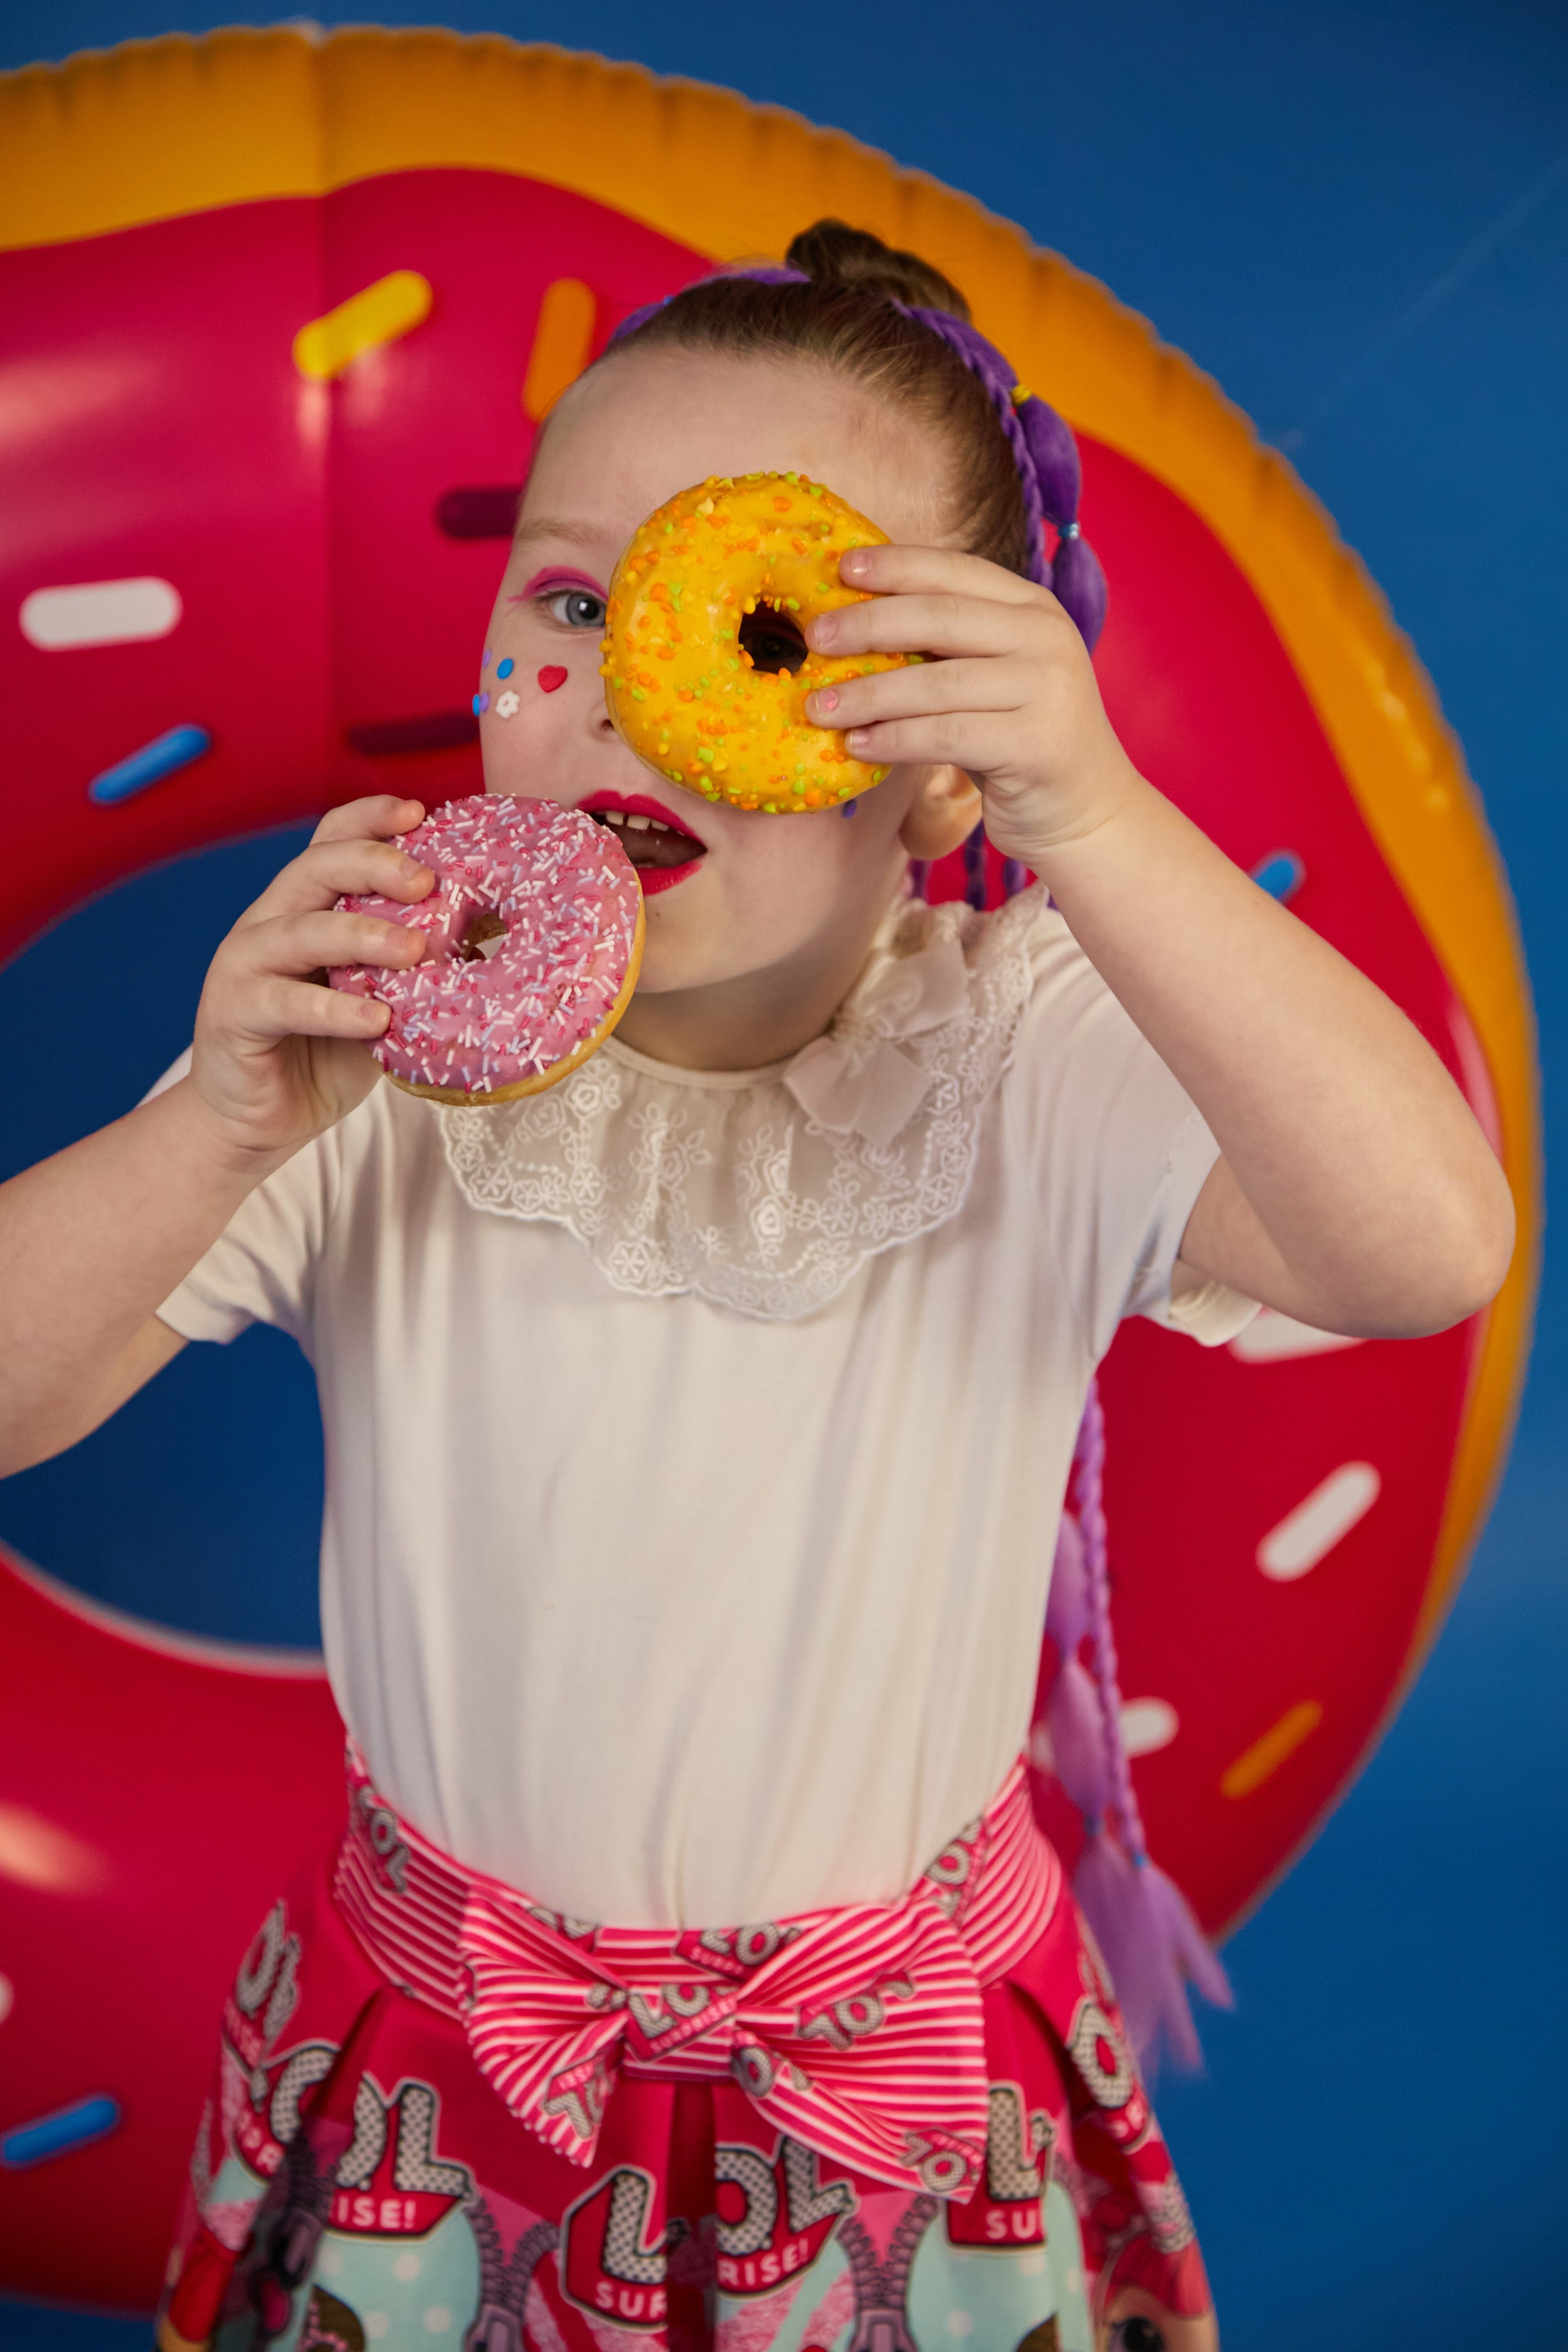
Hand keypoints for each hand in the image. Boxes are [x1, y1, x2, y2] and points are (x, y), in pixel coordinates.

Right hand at [187, 795, 432, 1163]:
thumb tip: (494, 944)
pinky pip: (286, 1003)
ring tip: (413, 950)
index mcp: (305, 908)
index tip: (419, 812)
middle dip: (375, 864)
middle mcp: (270, 923)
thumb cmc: (324, 1055)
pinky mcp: (232, 1012)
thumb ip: (412, 971)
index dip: (370, 819)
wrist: (256, 1122)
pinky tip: (378, 1019)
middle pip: (317, 868)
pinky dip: (334, 1010)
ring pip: (301, 929)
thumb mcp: (381, 1002)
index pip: (331, 842)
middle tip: (428, 882)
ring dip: (361, 934)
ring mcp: (244, 964)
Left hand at [804, 544, 1137, 860]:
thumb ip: (948, 646)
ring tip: (818, 706)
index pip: (956, 571)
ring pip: (937, 683)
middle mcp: (1046, 637)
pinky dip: (894, 741)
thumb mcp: (992, 677)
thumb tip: (854, 620)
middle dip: (868, 624)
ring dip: (869, 694)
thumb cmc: (1020, 741)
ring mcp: (1048, 689)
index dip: (896, 566)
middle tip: (814, 637)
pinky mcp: (1036, 744)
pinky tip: (856, 746)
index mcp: (1033, 608)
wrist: (1088, 813)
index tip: (840, 569)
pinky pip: (946, 736)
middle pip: (940, 618)